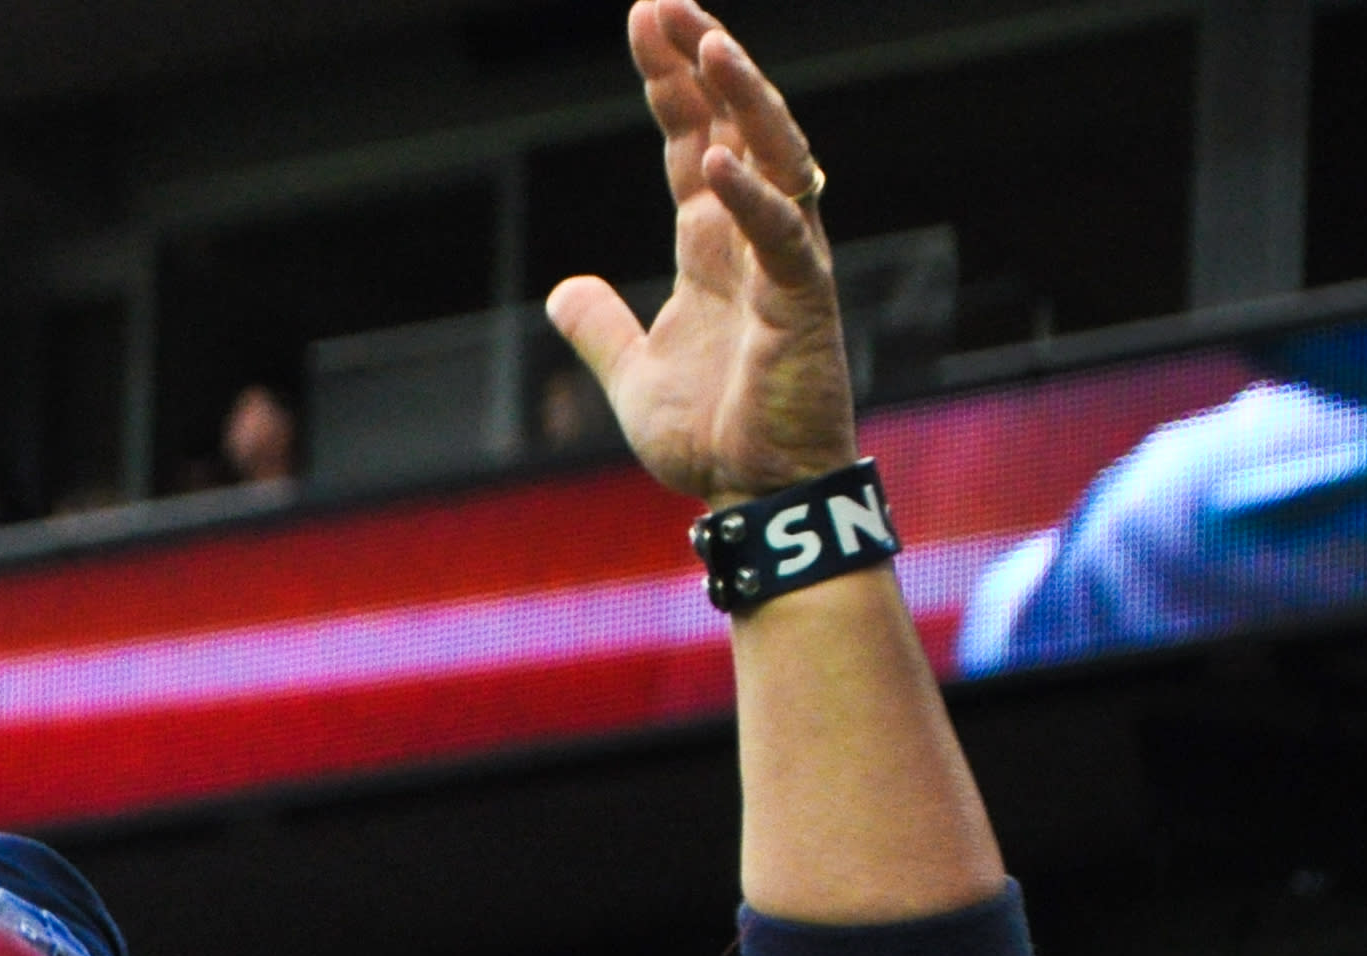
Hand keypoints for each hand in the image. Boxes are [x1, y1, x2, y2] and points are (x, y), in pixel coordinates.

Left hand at [544, 3, 853, 504]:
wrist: (755, 494)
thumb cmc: (710, 435)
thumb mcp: (630, 374)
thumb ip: (599, 328)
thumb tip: (563, 290)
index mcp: (714, 244)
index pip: (691, 140)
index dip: (670, 82)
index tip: (644, 20)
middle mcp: (755, 237)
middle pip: (735, 125)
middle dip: (703, 62)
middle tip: (665, 4)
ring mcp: (786, 264)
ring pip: (775, 158)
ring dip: (743, 100)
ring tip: (708, 44)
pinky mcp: (804, 303)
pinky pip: (781, 237)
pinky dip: (751, 197)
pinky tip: (714, 160)